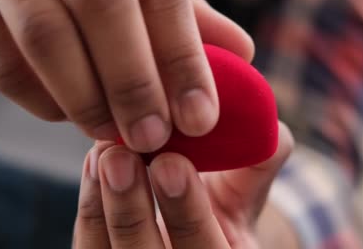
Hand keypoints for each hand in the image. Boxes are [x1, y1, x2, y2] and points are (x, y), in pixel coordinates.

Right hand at [0, 0, 252, 151]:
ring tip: (114, 135)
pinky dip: (41, 99)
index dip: (185, 56)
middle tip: (155, 137)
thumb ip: (177, 3)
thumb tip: (240, 51)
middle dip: (135, 81)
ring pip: (46, 34)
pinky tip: (69, 113)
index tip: (202, 117)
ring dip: (87, 98)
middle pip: (103, 3)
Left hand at [73, 122, 297, 248]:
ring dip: (101, 205)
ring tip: (103, 154)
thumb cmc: (224, 209)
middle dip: (132, 211)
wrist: (191, 230)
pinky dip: (89, 207)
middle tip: (121, 157)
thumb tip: (272, 132)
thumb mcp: (248, 194)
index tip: (172, 162)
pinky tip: (94, 163)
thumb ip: (258, 166)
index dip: (188, 213)